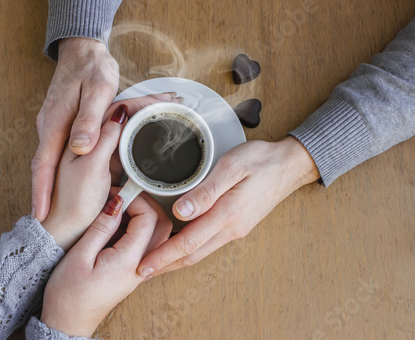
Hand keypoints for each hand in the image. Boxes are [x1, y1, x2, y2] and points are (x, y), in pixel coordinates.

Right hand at [32, 37, 117, 221]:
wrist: (83, 50)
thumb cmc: (93, 69)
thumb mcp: (97, 92)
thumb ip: (89, 120)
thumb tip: (80, 149)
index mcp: (55, 122)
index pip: (43, 164)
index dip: (41, 191)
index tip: (39, 215)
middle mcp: (49, 126)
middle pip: (42, 167)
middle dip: (42, 194)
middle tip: (44, 220)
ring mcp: (53, 125)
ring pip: (49, 160)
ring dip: (49, 183)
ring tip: (53, 208)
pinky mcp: (60, 122)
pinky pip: (56, 150)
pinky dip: (58, 169)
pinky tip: (66, 180)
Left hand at [41, 94, 180, 250]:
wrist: (67, 228)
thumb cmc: (73, 202)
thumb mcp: (89, 168)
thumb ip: (104, 140)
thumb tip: (121, 113)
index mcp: (82, 135)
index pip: (114, 110)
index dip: (140, 103)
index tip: (163, 100)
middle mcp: (90, 139)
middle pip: (123, 116)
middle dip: (148, 107)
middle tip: (173, 101)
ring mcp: (99, 151)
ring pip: (126, 128)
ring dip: (146, 119)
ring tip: (169, 111)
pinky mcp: (106, 164)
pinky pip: (126, 144)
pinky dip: (142, 136)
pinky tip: (155, 135)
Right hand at [41, 193, 172, 336]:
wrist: (68, 323)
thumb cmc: (69, 294)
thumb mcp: (80, 255)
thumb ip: (102, 226)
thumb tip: (117, 202)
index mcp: (130, 260)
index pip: (149, 218)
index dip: (135, 199)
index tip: (115, 193)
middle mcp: (142, 265)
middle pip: (161, 225)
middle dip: (145, 204)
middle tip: (122, 196)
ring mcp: (140, 269)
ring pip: (157, 234)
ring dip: (143, 216)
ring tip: (118, 208)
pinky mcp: (134, 271)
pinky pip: (146, 244)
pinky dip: (138, 228)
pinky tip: (117, 224)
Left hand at [137, 137, 319, 276]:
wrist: (290, 165)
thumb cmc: (261, 161)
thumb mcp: (231, 167)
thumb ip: (205, 191)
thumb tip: (180, 212)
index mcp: (227, 214)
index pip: (188, 243)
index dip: (163, 256)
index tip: (143, 266)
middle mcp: (231, 228)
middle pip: (192, 255)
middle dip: (165, 265)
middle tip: (142, 272)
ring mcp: (235, 229)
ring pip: (200, 251)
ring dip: (177, 260)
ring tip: (156, 262)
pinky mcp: (237, 225)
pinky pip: (209, 243)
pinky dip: (190, 249)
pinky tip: (181, 246)